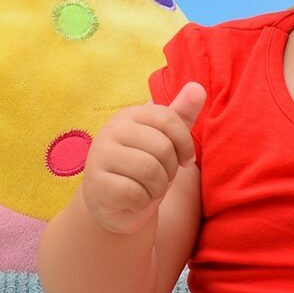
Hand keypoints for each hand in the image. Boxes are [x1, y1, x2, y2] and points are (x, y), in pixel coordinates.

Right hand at [79, 81, 205, 234]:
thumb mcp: (165, 140)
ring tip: (148, 188)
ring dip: (157, 187)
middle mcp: (110, 130)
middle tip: (159, 178)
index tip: (184, 159)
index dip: (185, 144)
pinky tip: (134, 200)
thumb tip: (198, 87)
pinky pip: (135, 193)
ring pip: (150, 171)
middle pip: (162, 148)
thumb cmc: (143, 168)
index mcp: (129, 115)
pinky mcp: (95, 184)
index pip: (169, 119)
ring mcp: (99, 156)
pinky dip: (142, 201)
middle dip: (170, 170)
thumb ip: (181, 115)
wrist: (115, 205)